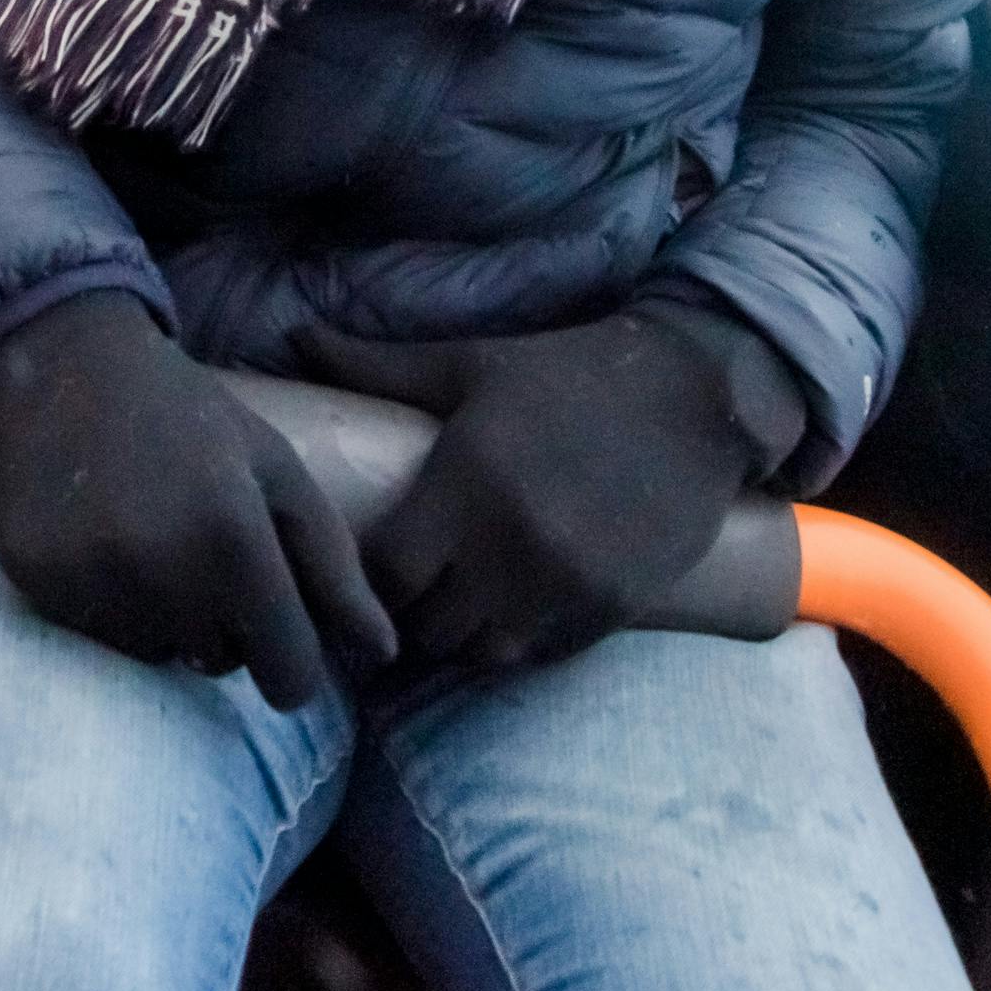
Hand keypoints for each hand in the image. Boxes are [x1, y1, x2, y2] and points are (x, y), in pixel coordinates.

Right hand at [0, 293, 392, 709]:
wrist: (65, 360)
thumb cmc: (189, 414)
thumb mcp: (277, 471)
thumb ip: (334, 567)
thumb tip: (386, 653)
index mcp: (233, 541)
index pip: (288, 675)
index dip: (293, 662)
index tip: (280, 631)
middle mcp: (159, 572)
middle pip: (220, 663)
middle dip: (225, 625)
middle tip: (202, 550)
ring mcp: (90, 582)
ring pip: (157, 653)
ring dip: (166, 617)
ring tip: (152, 539)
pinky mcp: (36, 583)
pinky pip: (96, 634)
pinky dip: (109, 604)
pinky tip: (103, 540)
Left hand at [293, 303, 807, 674]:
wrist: (695, 395)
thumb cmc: (568, 373)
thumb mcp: (469, 363)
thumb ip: (376, 364)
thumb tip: (295, 335)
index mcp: (466, 481)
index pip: (386, 575)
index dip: (370, 580)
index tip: (377, 568)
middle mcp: (512, 542)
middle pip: (429, 627)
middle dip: (414, 614)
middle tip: (417, 593)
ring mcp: (566, 581)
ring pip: (484, 652)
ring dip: (467, 635)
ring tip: (466, 603)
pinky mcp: (614, 606)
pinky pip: (544, 655)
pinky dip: (525, 640)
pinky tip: (521, 606)